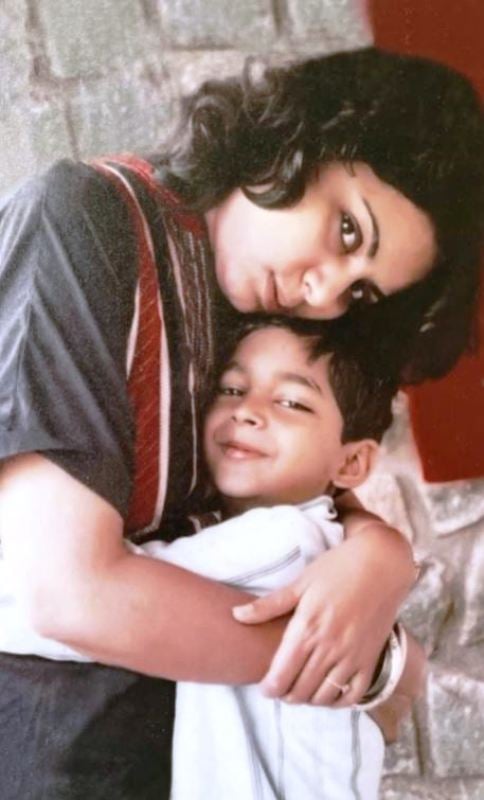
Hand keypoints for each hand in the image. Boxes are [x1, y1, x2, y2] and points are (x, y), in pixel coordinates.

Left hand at [233, 528, 412, 705]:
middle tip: (281, 687)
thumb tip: (236, 615)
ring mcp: (352, 656)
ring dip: (308, 699)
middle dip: (285, 694)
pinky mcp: (370, 659)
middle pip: (299, 691)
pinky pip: (352, 695)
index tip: (265, 687)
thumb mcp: (300, 582)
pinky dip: (337, 701)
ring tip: (301, 689)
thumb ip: (268, 605)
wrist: (382, 563)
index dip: (269, 688)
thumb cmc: (338, 568)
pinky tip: (328, 692)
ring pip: (323, 696)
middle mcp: (329, 647)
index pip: (280, 675)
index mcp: (307, 628)